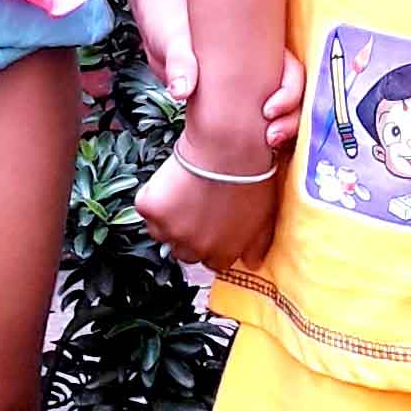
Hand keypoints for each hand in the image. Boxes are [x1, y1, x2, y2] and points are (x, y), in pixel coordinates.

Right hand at [134, 137, 280, 274]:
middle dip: (188, 233)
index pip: (211, 262)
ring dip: (168, 218)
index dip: (210, 242)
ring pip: (161, 232)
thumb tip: (253, 263)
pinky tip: (170, 180)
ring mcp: (170, 230)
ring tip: (182, 192)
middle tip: (195, 206)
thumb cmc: (252, 176)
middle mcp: (194, 249)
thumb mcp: (264, 216)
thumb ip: (257, 245)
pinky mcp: (151, 209)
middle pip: (184, 251)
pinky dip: (154, 196)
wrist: (230, 147)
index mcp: (222, 253)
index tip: (210, 225)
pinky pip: (146, 208)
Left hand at [139, 0, 302, 152]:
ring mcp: (256, 86)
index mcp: (258, 46)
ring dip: (286, 130)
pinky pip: (268, 120)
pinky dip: (271, 135)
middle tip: (270, 137)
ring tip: (269, 145)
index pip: (291, 69)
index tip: (268, 111)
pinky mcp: (244, 103)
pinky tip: (260, 148)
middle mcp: (263, 66)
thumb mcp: (176, 42)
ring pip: (287, 110)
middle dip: (291, 119)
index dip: (289, 91)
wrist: (161, 36)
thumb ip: (180, 62)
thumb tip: (181, 91)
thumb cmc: (173, 30)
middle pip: (295, 94)